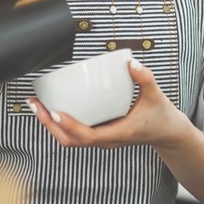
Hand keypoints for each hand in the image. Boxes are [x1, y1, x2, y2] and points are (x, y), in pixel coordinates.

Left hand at [27, 59, 192, 149]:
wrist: (167, 133)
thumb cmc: (161, 117)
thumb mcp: (157, 95)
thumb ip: (145, 78)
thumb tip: (131, 62)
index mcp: (119, 133)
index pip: (88, 136)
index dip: (69, 126)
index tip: (55, 113)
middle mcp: (107, 140)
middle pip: (70, 140)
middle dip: (49, 125)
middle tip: (36, 105)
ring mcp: (102, 139)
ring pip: (69, 139)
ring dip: (51, 125)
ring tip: (38, 106)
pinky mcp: (100, 134)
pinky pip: (75, 134)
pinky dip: (60, 124)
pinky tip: (54, 108)